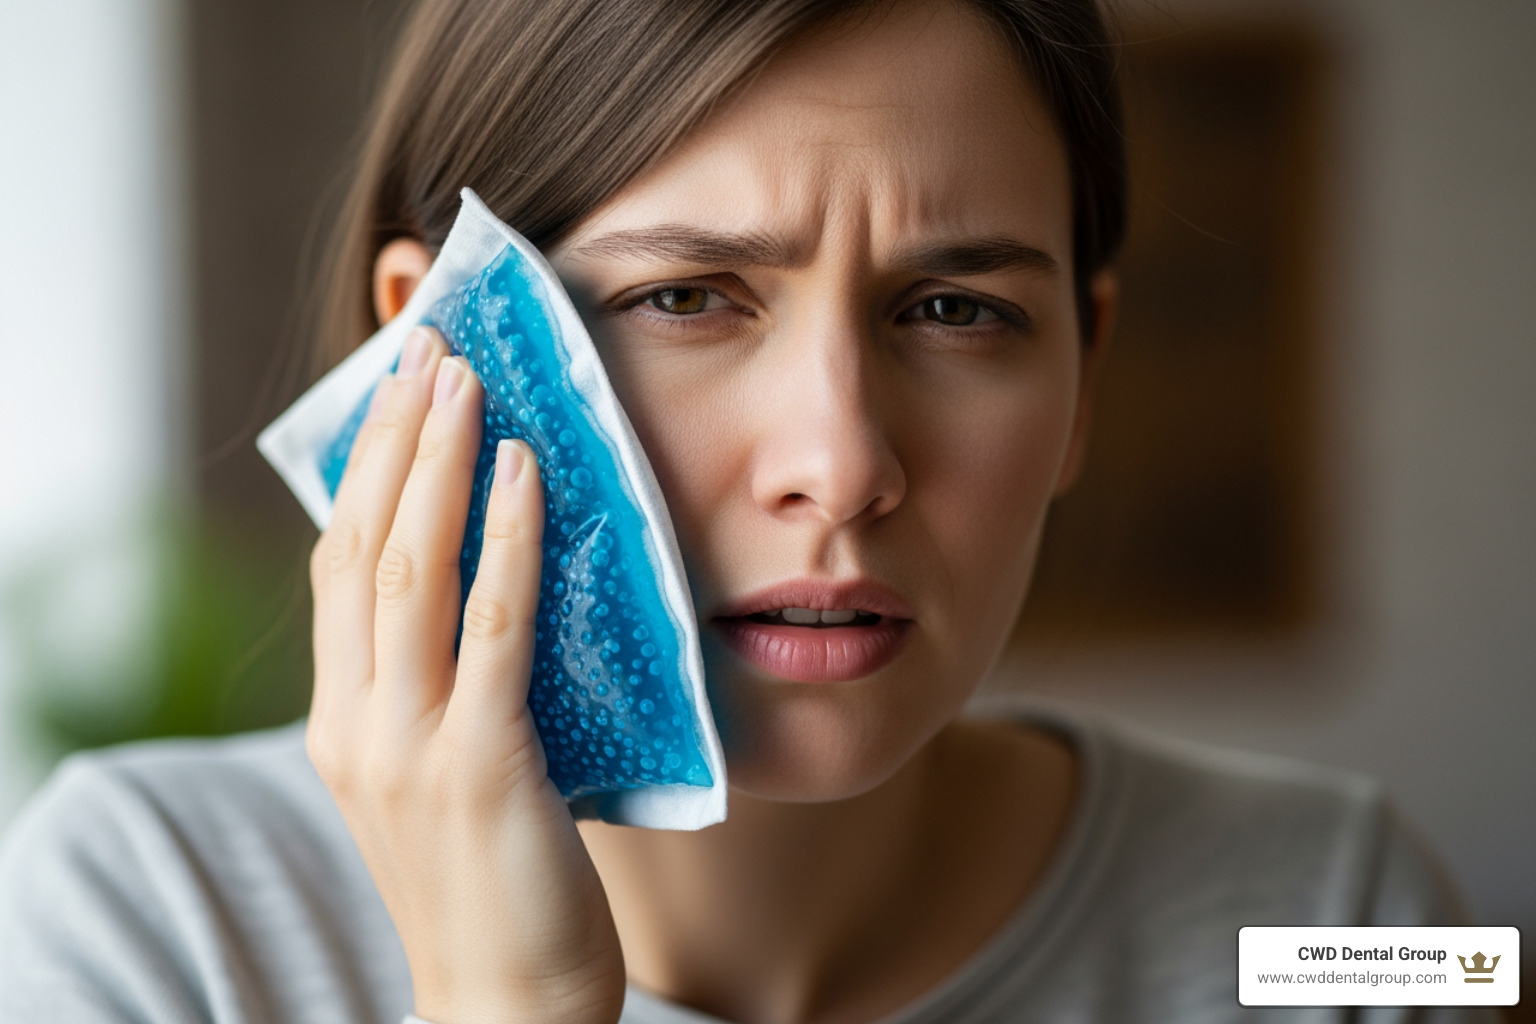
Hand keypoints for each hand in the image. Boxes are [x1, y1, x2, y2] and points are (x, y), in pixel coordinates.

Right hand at [306, 327, 625, 1023]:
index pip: (338, 573)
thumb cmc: (492, 886)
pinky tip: (523, 472)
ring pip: (410, 570)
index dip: (363, 475)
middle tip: (427, 349)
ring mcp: (409, 745)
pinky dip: (505, 539)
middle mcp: (359, 724)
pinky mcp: (478, 765)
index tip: (394, 394)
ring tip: (464, 377)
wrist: (505, 1008)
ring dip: (437, 463)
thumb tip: (497, 594)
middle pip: (360, 549)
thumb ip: (449, 692)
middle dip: (393, 440)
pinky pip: (493, 627)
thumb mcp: (445, 776)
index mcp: (345, 723)